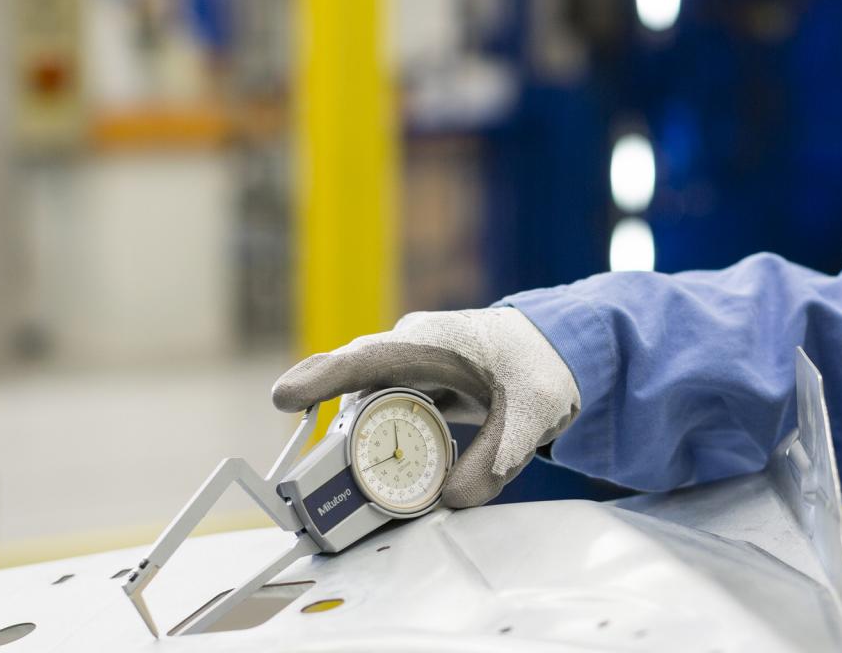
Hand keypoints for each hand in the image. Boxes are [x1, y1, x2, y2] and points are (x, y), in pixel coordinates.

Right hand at [270, 307, 579, 507]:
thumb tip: (453, 500)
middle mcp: (411, 348)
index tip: (284, 398)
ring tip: (350, 487)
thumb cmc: (542, 365)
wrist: (558, 346)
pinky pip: (384, 415)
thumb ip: (496, 458)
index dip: (323, 378)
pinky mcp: (417, 388)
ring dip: (356, 442)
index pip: (367, 359)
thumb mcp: (533, 414)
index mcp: (433, 342)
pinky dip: (377, 444)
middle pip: (355, 384)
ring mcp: (410, 367)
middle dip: (329, 424)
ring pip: (368, 403)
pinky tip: (375, 476)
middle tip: (309, 475)